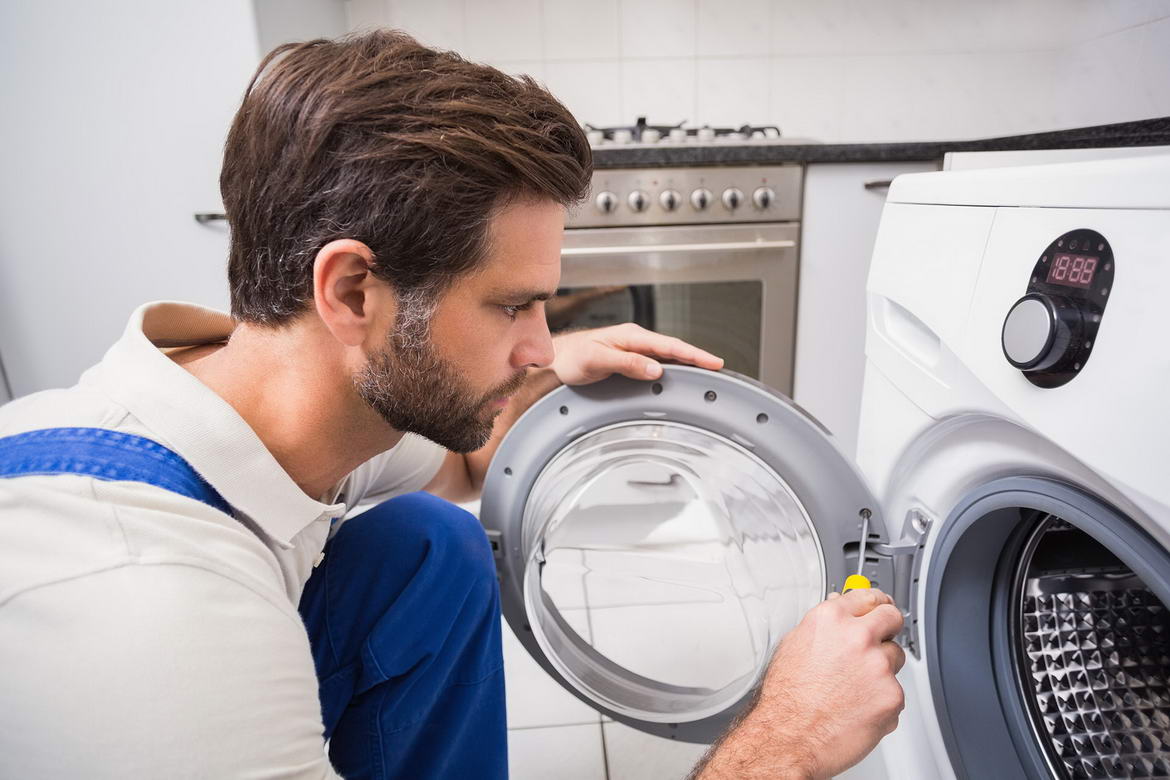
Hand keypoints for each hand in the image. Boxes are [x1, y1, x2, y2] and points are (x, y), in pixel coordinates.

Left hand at [549, 323, 723, 385]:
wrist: (558, 358)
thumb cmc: (573, 357)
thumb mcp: (597, 360)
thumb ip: (627, 364)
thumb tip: (656, 369)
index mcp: (631, 336)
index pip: (669, 345)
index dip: (693, 354)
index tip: (713, 362)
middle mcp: (636, 340)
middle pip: (674, 348)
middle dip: (697, 357)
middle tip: (719, 368)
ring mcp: (635, 348)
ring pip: (668, 355)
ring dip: (687, 362)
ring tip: (707, 371)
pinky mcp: (632, 358)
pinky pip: (658, 361)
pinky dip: (673, 367)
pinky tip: (681, 374)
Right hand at [695, 589, 905, 779]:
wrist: (789, 737)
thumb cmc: (786, 698)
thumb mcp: (795, 646)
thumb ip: (824, 625)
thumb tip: (839, 610)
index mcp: (831, 619)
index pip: (868, 596)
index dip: (876, 604)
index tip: (880, 607)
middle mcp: (857, 636)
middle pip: (892, 617)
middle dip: (888, 628)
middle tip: (879, 641)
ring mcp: (878, 666)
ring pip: (895, 658)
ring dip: (882, 669)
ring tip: (853, 688)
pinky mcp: (892, 695)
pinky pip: (895, 692)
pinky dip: (882, 701)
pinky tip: (857, 708)